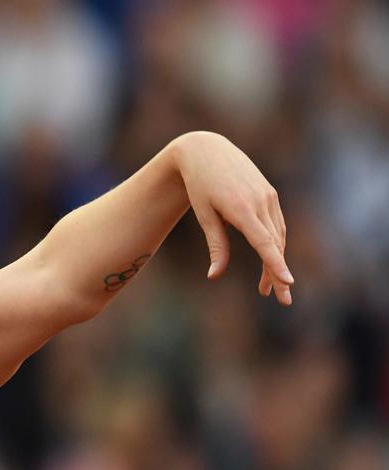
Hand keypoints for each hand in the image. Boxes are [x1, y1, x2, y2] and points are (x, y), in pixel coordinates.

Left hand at [172, 131, 292, 304]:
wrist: (206, 150)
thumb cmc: (198, 185)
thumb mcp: (204, 215)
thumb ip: (215, 245)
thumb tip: (214, 275)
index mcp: (242, 208)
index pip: (264, 242)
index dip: (276, 264)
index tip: (287, 283)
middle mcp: (260, 202)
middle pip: (274, 244)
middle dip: (277, 273)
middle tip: (280, 300)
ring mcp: (268, 196)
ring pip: (278, 235)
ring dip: (276, 261)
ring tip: (271, 287)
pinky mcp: (269, 193)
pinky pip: (276, 224)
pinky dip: (275, 244)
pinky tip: (271, 259)